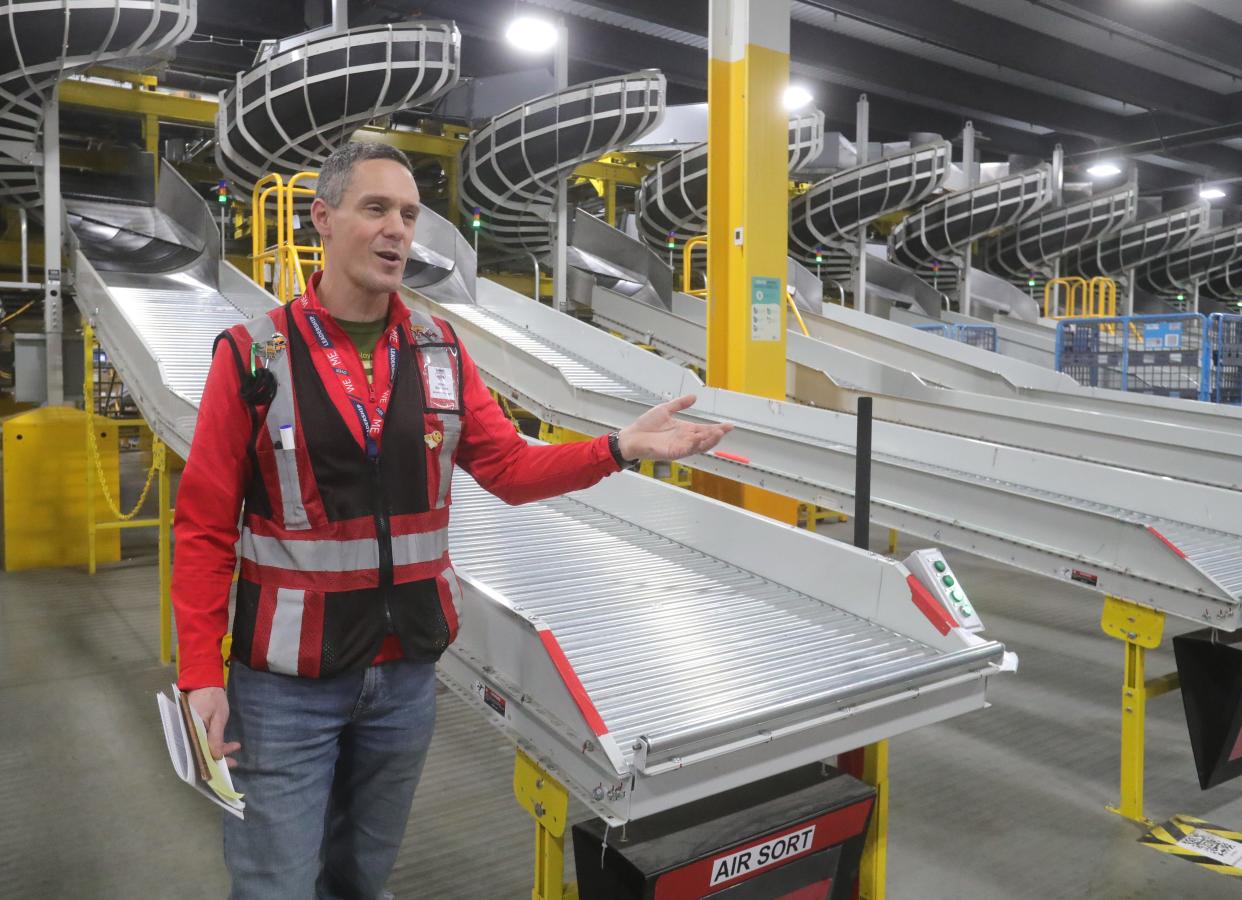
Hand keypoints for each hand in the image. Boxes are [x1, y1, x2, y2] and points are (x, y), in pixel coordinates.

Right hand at [187, 687, 241, 767]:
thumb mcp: (218, 718)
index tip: (227, 766)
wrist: (205, 684)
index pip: (200, 751)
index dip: (213, 761)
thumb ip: (216, 737)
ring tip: (234, 748)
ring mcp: (189, 732)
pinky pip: (202, 741)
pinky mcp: (192, 730)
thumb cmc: (213, 699)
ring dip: (218, 750)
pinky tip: (228, 744)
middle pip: (201, 752)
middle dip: (217, 758)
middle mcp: (186, 734)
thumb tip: (216, 756)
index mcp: (190, 731)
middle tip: (233, 762)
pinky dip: (214, 744)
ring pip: (203, 747)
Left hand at [617, 395, 733, 461]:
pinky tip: (701, 438)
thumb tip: (694, 397)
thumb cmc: (645, 426)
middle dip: (717, 433)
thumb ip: (680, 403)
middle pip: (705, 438)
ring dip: (710, 440)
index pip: (705, 429)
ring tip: (719, 433)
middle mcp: (684, 439)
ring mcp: (680, 446)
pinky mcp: (673, 452)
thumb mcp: (666, 409)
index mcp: (684, 429)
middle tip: (727, 428)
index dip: (717, 427)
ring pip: (699, 445)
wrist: (631, 436)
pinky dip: (695, 444)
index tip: (728, 424)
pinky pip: (687, 449)